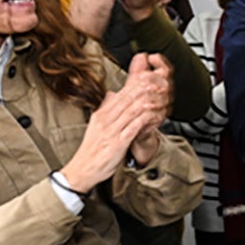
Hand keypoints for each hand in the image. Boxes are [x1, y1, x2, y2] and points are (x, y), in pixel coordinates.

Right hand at [61, 53, 172, 191]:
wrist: (83, 168)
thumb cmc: (93, 148)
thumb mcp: (97, 125)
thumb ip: (106, 109)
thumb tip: (112, 94)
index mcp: (102, 114)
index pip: (121, 94)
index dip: (136, 84)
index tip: (149, 76)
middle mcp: (106, 119)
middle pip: (128, 98)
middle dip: (145, 88)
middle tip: (160, 81)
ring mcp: (112, 130)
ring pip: (133, 109)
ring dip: (149, 102)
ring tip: (162, 95)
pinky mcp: (118, 142)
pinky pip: (135, 126)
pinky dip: (147, 119)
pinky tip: (156, 115)